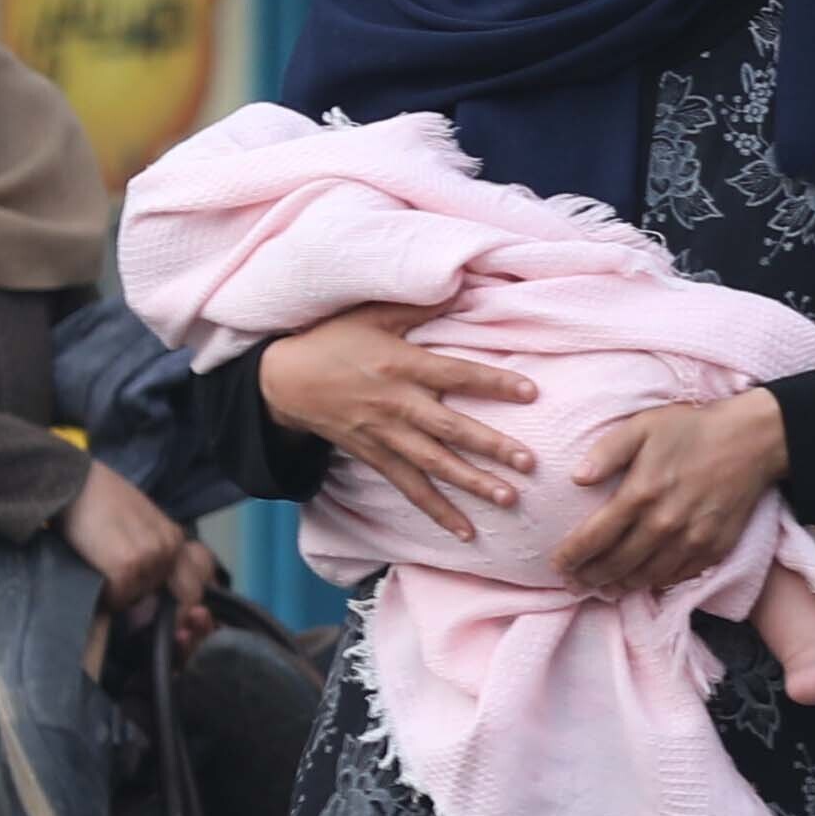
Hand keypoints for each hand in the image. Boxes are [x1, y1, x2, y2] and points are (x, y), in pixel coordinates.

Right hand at [57, 457, 196, 627]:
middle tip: (115, 578)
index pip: (190, 589)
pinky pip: (118, 598)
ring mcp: (149, 558)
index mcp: (174, 538)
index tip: (162, 612)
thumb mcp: (140, 523)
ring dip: (118, 594)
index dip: (176, 606)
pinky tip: (94, 572)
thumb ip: (153, 550)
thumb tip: (154, 588)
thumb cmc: (100, 502)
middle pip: (157, 595)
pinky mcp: (126, 567)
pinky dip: (104, 595)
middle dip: (137, 595)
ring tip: (101, 568)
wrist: (75, 484)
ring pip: (135, 597)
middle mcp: (168, 549)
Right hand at [254, 300, 538, 537]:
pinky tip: (467, 532)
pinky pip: (410, 488)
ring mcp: (385, 435)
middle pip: (449, 427)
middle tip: (529, 462)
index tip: (531, 392)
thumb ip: (416, 304)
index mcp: (401, 365)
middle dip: (490, 446)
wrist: (284, 381)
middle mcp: (396, 404)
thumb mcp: (370, 314)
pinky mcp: (375, 457)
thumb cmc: (332, 341)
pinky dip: (437, 511)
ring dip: (471, 483)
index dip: (492, 382)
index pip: (456, 374)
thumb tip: (461, 283)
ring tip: (509, 500)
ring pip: (433, 464)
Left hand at [553, 390, 791, 601]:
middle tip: (574, 583)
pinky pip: (677, 576)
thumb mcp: (644, 426)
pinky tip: (642, 580)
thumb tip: (577, 479)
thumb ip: (607, 451)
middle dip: (590, 577)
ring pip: (646, 577)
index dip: (571, 556)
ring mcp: (691, 540)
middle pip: (617, 564)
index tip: (557, 565)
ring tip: (603, 588)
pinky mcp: (713, 549)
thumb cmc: (693, 429)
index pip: (595, 538)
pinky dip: (655, 583)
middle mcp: (664, 524)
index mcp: (641, 493)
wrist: (752, 441)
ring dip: (619, 586)